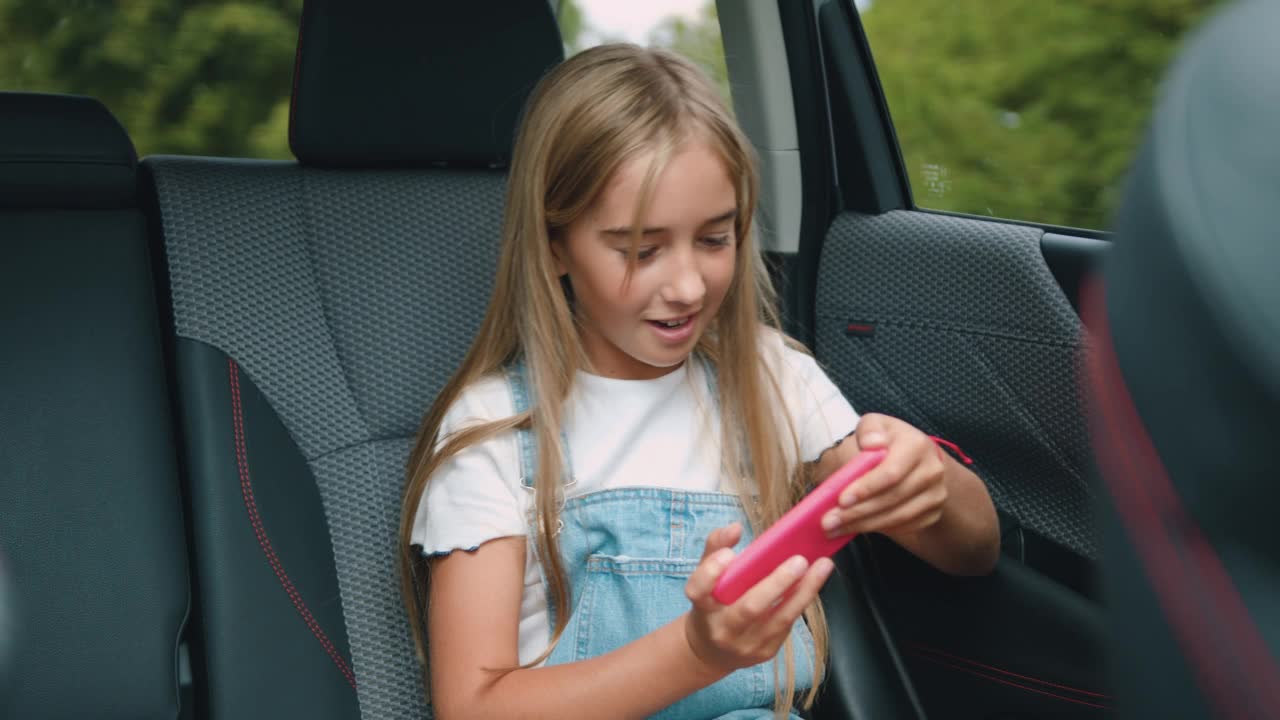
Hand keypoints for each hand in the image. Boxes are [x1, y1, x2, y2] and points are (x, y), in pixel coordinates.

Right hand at [681, 523, 832, 675]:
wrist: (711, 652)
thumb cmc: (711, 606)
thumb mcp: (704, 579)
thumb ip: (715, 548)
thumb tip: (735, 527)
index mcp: (702, 607)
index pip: (698, 591)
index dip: (711, 573)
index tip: (728, 554)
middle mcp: (722, 629)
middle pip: (750, 607)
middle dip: (777, 583)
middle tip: (799, 560)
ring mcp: (746, 644)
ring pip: (779, 618)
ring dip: (804, 591)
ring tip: (821, 566)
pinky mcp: (766, 651)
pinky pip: (788, 623)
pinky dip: (802, 600)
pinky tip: (814, 582)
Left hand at [821, 413, 948, 538]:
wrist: (916, 458)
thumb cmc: (888, 440)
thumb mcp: (875, 425)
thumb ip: (869, 429)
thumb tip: (871, 443)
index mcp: (917, 446)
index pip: (891, 472)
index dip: (866, 488)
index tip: (841, 500)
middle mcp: (932, 471)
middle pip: (892, 498)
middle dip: (858, 512)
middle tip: (829, 521)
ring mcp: (936, 494)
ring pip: (897, 517)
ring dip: (863, 525)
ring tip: (835, 528)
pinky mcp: (933, 513)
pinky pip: (904, 527)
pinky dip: (877, 529)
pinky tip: (854, 528)